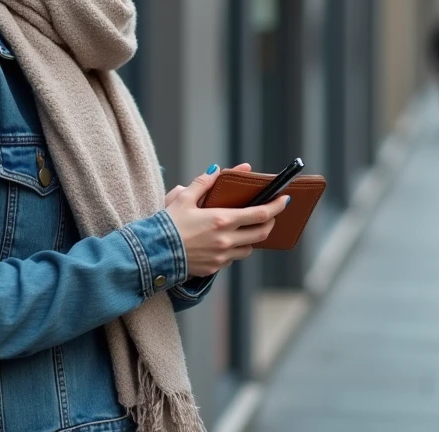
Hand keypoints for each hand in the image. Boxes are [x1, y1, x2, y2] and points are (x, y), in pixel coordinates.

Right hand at [165, 165, 288, 276]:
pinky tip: (226, 241)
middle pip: (261, 233)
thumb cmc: (167, 223)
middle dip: (270, 223)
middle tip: (271, 214)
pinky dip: (234, 249)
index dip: (276, 206)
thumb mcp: (184, 198)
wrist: (153, 253)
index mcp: (222, 220)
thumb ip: (203, 182)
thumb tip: (218, 169)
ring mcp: (221, 257)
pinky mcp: (214, 268)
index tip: (285, 199)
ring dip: (252, 238)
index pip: (260, 213)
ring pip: (249, 248)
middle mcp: (226, 240)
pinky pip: (232, 258)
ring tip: (247, 228)